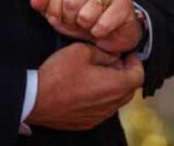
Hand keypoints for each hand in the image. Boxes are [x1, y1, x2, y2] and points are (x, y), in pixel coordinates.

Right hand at [27, 43, 143, 130]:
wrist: (34, 99)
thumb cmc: (58, 73)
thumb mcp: (82, 51)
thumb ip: (103, 52)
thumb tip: (114, 56)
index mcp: (114, 86)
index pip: (139, 76)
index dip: (135, 62)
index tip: (127, 54)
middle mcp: (110, 105)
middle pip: (129, 89)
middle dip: (125, 74)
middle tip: (112, 61)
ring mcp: (98, 116)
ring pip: (116, 101)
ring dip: (113, 86)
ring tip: (97, 73)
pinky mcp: (86, 122)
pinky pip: (102, 109)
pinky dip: (101, 98)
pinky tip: (86, 87)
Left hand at [30, 0, 142, 53]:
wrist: (111, 28)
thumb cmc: (81, 14)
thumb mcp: (58, 10)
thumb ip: (44, 2)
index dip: (54, 8)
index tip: (60, 13)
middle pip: (70, 2)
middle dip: (70, 19)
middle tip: (76, 20)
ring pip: (86, 15)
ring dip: (85, 26)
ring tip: (89, 23)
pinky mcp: (125, 3)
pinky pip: (102, 24)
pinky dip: (98, 32)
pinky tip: (101, 27)